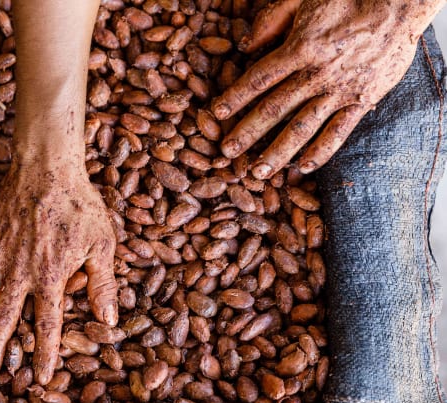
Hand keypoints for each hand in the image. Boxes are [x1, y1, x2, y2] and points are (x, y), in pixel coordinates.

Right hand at [0, 159, 117, 386]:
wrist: (51, 167)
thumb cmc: (80, 205)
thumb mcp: (102, 245)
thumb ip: (102, 284)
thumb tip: (110, 321)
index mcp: (50, 276)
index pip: (47, 323)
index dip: (44, 353)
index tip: (38, 379)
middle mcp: (17, 271)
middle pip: (1, 319)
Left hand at [212, 0, 436, 177]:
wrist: (401, 3)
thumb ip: (270, 21)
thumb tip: (243, 46)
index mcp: (299, 48)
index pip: (258, 79)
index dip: (234, 98)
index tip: (216, 115)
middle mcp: (316, 74)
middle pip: (273, 109)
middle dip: (247, 133)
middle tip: (227, 153)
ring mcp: (339, 91)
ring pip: (301, 128)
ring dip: (277, 153)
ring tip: (258, 172)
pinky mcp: (361, 101)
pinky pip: (338, 132)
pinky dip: (320, 152)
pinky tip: (303, 167)